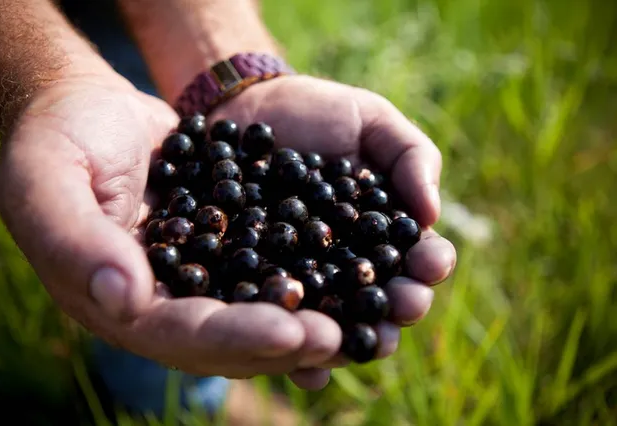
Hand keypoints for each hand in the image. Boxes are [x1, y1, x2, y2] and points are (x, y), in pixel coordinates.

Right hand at [0, 72, 349, 386]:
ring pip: (255, 310)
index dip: (236, 337)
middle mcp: (162, 300)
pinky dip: (307, 273)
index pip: (180, 333)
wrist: (88, 109)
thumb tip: (126, 300)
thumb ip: (77, 242)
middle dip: (286, 340)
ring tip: (361, 320)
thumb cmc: (58, 138)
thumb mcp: (47, 180)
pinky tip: (349, 270)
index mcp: (116, 300)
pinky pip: (267, 266)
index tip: (291, 333)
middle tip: (343, 338)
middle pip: (229, 336)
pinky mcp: (224, 244)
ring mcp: (196, 276)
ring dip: (307, 318)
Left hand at [209, 75, 456, 387]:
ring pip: (331, 320)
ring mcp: (302, 278)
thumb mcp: (370, 120)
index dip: (429, 264)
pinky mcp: (257, 284)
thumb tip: (431, 213)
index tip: (431, 265)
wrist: (243, 109)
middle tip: (400, 308)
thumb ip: (411, 155)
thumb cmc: (315, 111)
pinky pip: (275, 319)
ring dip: (348, 338)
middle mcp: (346, 263)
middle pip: (378, 298)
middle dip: (395, 307)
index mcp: (380, 230)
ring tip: (355, 343)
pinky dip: (287, 345)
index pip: (415, 256)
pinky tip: (299, 367)